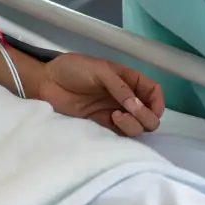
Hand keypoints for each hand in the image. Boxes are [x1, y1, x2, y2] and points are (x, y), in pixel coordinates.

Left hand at [37, 54, 164, 136]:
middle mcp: (125, 97)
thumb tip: (136, 105)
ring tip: (115, 116)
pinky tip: (111, 120)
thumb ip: (119, 86)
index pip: (153, 91)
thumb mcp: (98, 69)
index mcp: (126, 79)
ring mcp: (115, 112)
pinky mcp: (104, 125)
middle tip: (130, 111)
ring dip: (134, 124)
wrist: (46, 83)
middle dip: (147, 116)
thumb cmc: (71, 69)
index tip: (151, 108)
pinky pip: (123, 134)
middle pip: (151, 114)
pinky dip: (124, 131)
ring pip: (139, 127)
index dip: (157, 101)